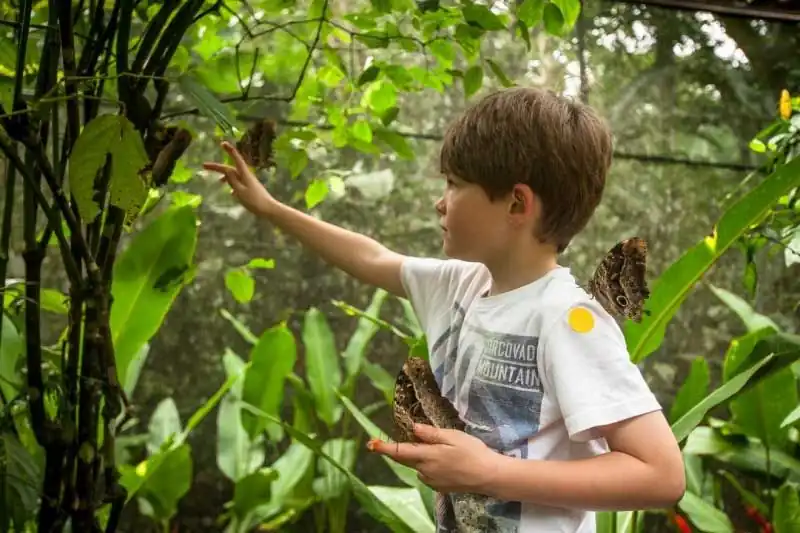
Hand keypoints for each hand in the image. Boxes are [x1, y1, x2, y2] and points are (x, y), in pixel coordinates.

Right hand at [203, 141, 278, 217]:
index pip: (236, 159)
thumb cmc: (254, 201)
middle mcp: (246, 176)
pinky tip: (231, 193)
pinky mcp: (250, 189)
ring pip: (234, 176)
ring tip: (218, 181)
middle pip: (230, 168)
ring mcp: (249, 182)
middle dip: (217, 167)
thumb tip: (226, 170)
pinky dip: (232, 185)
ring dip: (225, 177)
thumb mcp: (240, 191)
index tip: (222, 143)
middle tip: (204, 166)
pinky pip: (238, 184)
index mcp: (244, 174)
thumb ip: (233, 181)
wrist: (268, 209)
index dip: (229, 150)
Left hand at [368, 423, 498, 493]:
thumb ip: (431, 434)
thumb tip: (413, 428)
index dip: (384, 448)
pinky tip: (444, 461)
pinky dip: (428, 465)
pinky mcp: (439, 487)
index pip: (400, 451)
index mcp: (427, 456)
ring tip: (436, 449)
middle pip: (405, 459)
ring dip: (417, 457)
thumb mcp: (453, 437)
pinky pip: (426, 473)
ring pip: (417, 466)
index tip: (371, 444)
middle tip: (380, 443)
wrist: (488, 476)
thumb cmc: (472, 452)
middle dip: (393, 451)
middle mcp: (425, 471)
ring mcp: (431, 481)